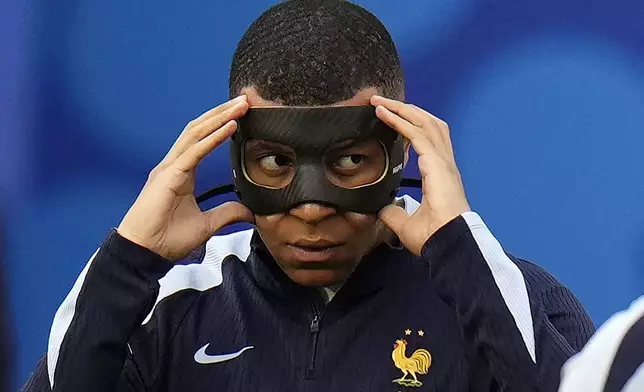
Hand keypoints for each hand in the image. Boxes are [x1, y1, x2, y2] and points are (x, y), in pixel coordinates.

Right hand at [117, 96, 253, 260]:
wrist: (144, 252)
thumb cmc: (167, 238)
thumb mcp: (207, 224)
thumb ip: (227, 213)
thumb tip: (250, 211)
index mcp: (182, 172)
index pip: (203, 139)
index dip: (221, 125)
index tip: (241, 115)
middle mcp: (174, 164)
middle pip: (200, 129)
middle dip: (222, 113)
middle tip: (244, 101)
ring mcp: (169, 167)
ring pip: (197, 133)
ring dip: (220, 117)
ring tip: (240, 106)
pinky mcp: (169, 176)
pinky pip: (194, 151)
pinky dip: (213, 138)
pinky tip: (230, 127)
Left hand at [371, 95, 470, 255]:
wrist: (448, 243)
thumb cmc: (434, 237)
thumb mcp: (406, 224)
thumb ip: (395, 212)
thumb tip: (383, 208)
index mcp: (439, 175)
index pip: (426, 140)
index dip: (410, 127)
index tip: (391, 119)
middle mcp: (443, 163)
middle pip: (427, 124)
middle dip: (406, 110)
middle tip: (382, 102)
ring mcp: (442, 161)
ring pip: (424, 122)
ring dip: (402, 109)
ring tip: (381, 102)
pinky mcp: (436, 163)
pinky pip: (416, 134)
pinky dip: (399, 120)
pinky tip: (384, 113)